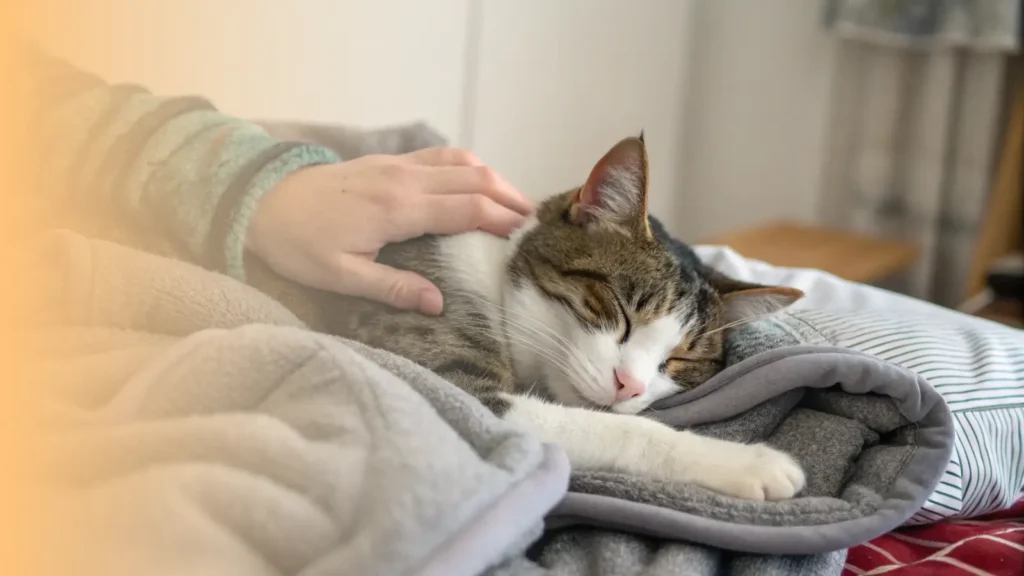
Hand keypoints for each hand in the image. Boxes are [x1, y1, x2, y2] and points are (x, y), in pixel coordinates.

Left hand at [246, 147, 533, 314]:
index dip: (500, 220)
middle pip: (473, 180)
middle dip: (507, 198)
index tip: (526, 235)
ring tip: (515, 201)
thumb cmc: (299, 243)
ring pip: (460, 161)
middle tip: (534, 220)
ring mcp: (397, 165)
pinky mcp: (388, 161)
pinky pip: (439, 155)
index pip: (465, 210)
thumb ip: (392, 287)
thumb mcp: (341, 277)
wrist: (262, 201)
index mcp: (398, 209)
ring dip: (492, 179)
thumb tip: (438, 304)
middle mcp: (404, 179)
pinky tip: (477, 179)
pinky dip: (467, 165)